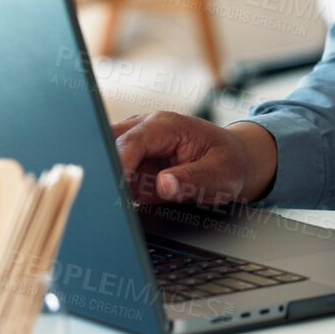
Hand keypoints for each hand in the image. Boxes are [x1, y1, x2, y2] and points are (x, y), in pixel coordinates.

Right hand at [110, 111, 278, 205]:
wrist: (232, 160)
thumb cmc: (228, 162)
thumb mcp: (221, 174)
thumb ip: (193, 178)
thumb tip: (164, 184)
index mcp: (165, 126)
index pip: (132, 141)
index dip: (120, 163)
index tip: (116, 188)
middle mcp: (144, 131)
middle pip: (109, 144)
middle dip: (102, 168)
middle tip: (104, 198)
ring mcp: (135, 148)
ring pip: (104, 159)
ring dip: (103, 180)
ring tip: (106, 205)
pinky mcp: (132, 167)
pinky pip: (111, 177)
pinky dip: (109, 191)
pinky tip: (112, 207)